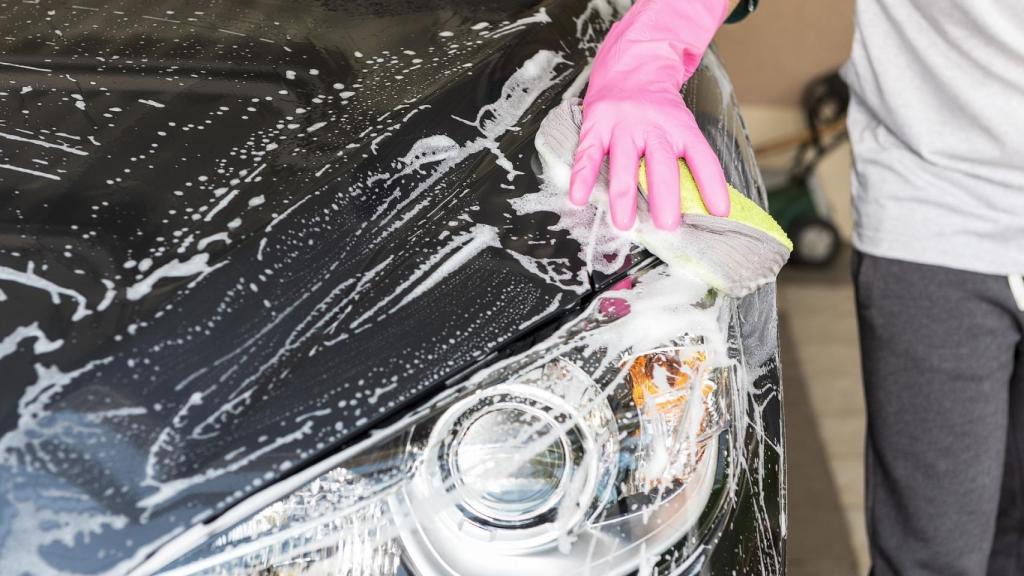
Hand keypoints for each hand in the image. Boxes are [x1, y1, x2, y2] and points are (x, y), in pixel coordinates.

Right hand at [569, 0, 730, 230]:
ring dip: (624, 196)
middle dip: (665, 197)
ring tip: (625, 224)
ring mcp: (623, 125)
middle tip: (667, 225)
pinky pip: (588, 154)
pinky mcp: (596, 124)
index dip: (712, 185)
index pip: (702, 157)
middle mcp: (653, 126)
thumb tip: (704, 204)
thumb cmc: (658, 105)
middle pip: (662, 165)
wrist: (633, 60)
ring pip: (624, 163)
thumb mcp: (681, 123)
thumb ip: (687, 159)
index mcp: (680, 127)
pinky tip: (578, 198)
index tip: (720, 212)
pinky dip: (582, 178)